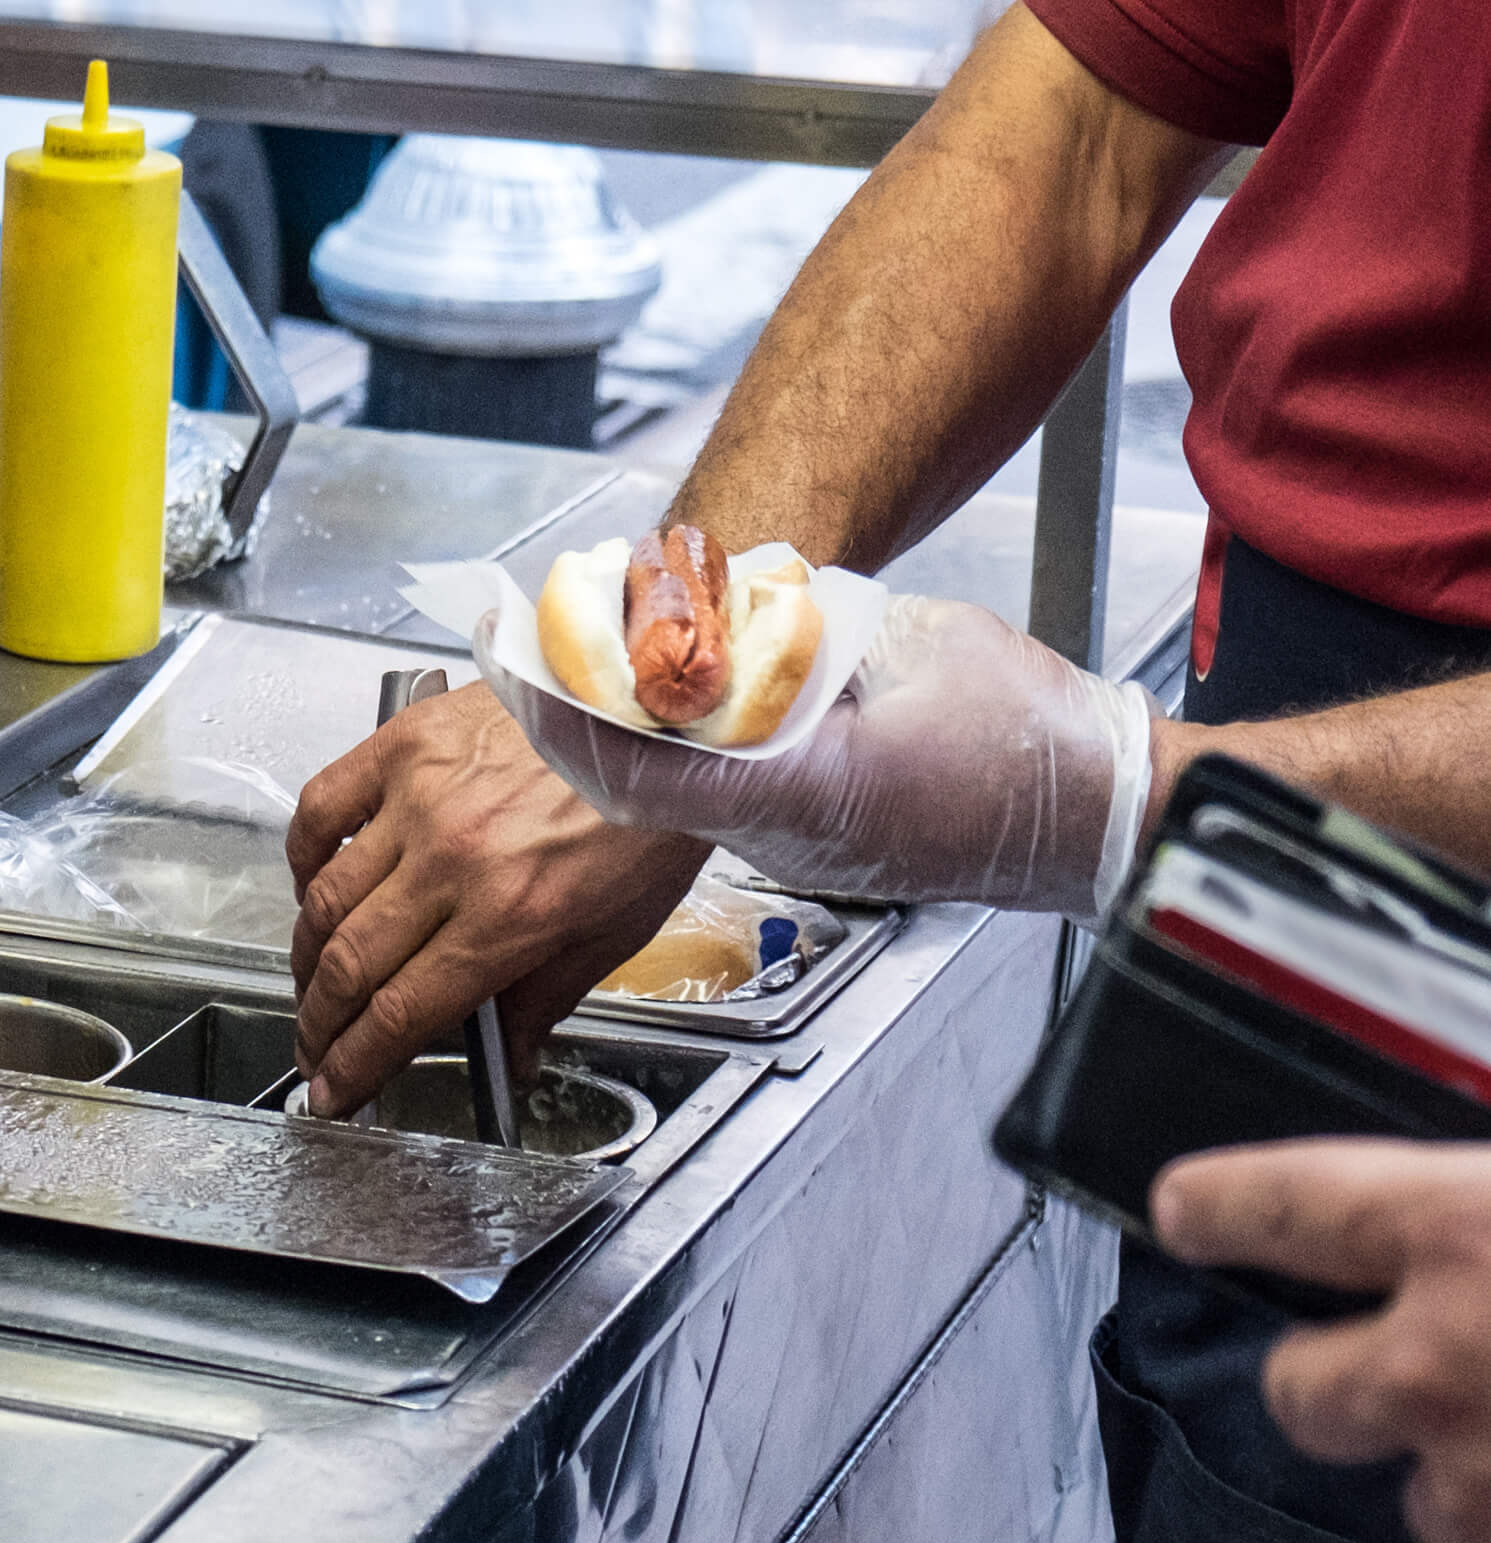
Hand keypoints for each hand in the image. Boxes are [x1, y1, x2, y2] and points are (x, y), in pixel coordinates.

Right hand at [286, 681, 708, 1117]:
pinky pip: (322, 808)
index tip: (334, 1089)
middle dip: (319, 1024)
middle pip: (351, 965)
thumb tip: (513, 1059)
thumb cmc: (651, 809)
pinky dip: (302, 855)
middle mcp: (454, 862)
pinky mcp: (405, 745)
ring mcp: (420, 800)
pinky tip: (311, 882)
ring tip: (310, 981)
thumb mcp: (617, 929)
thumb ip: (548, 997)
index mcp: (511, 917)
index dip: (355, 1064)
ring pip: (325, 898)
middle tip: (312, 1048)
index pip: (402, 1012)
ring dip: (305, 956)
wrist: (660, 712)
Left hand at [496, 594, 1155, 918]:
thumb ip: (812, 632)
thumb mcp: (918, 650)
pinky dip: (675, 740)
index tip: (523, 665)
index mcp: (809, 793)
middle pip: (644, 779)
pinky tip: (658, 692)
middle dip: (576, 710)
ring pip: (674, 789)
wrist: (1108, 819)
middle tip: (523, 642)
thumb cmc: (1040, 745)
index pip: (652, 767)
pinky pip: (717, 792)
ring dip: (623, 723)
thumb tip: (730, 609)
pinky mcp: (811, 835)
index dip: (573, 715)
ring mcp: (796, 844)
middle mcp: (788, 833)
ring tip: (577, 651)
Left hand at [1153, 1139, 1490, 1542]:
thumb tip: (1444, 1203)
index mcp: (1464, 1229)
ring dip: (1449, 1469)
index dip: (1220, 1209)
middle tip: (1415, 1355)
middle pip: (1297, 1386)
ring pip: (1410, 1495)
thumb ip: (1474, 1198)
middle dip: (1334, 1377)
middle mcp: (1444, 1359)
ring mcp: (1486, 1475)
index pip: (1279, 1205)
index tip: (1185, 1210)